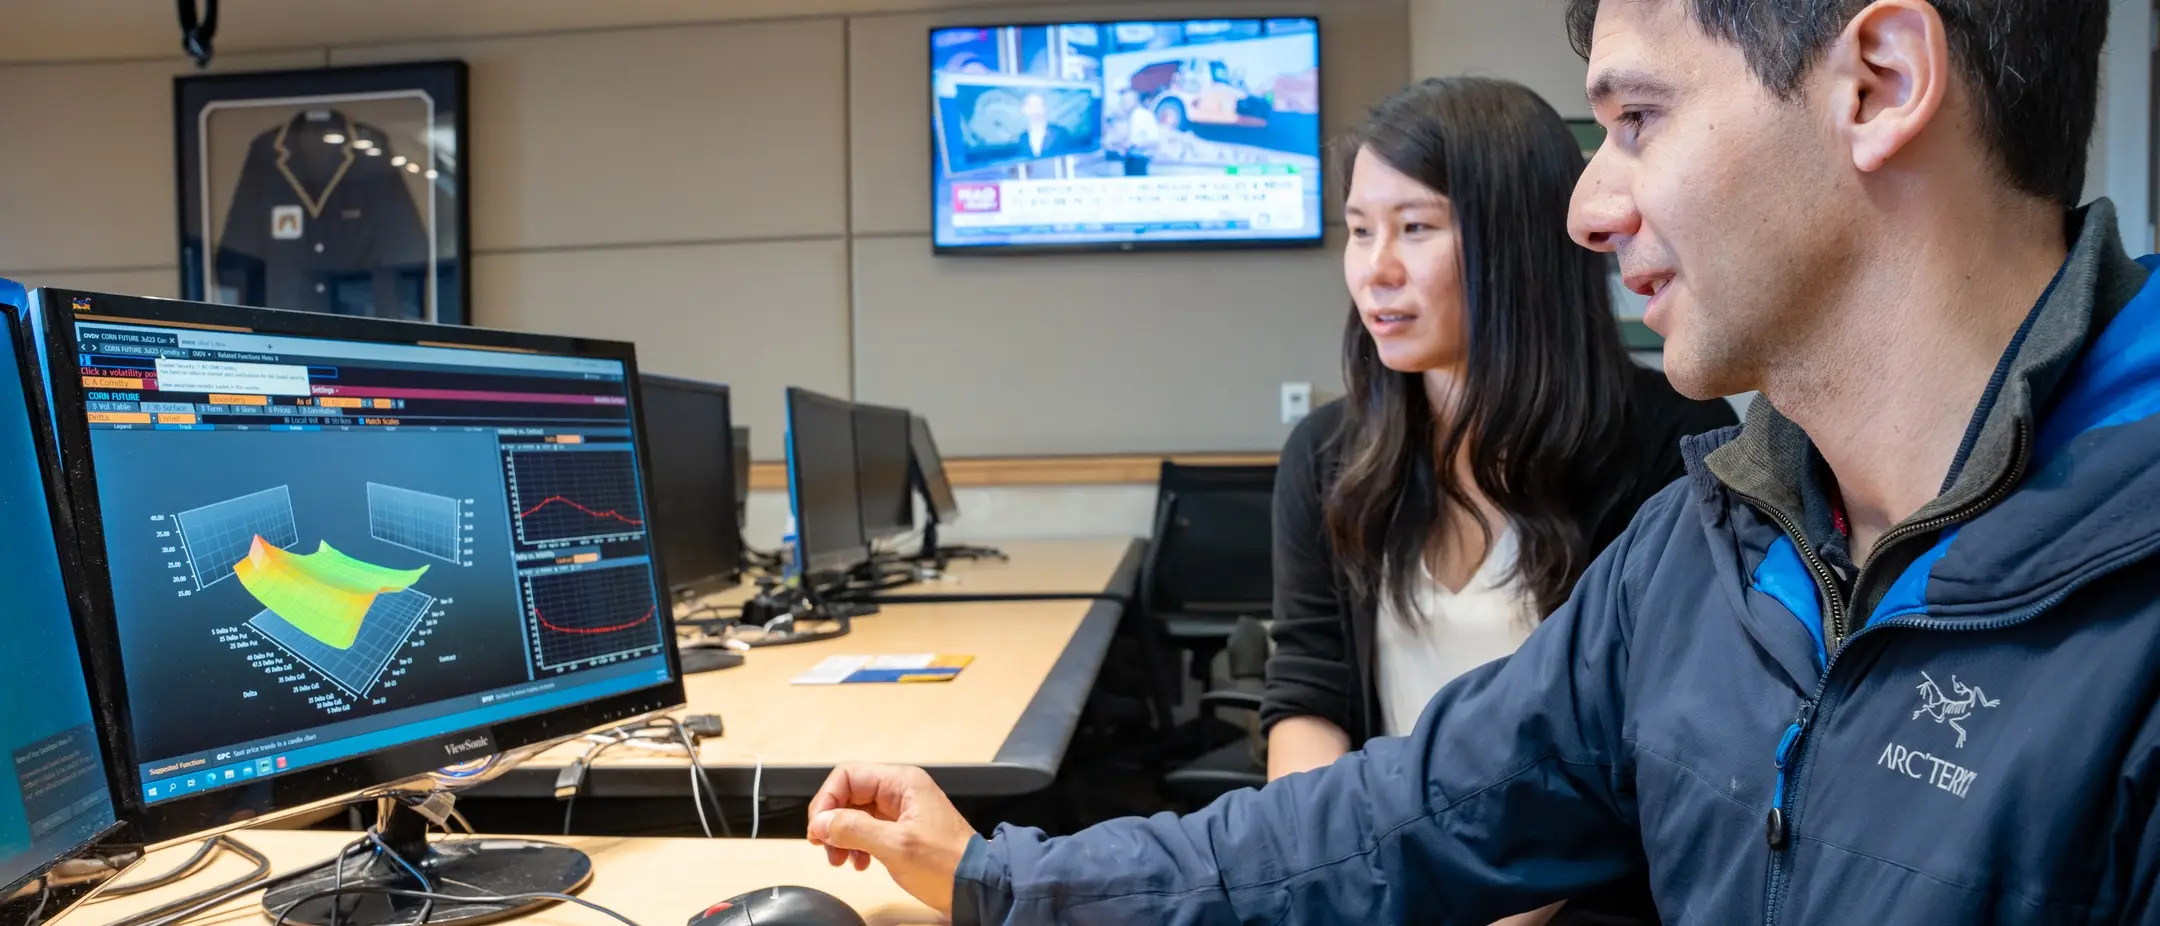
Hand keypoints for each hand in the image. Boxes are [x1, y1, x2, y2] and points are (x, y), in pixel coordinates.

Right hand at [807, 764, 976, 915]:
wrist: (976, 887)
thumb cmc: (947, 864)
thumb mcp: (896, 846)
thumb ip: (856, 829)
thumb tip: (823, 822)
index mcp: (902, 782)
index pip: (848, 775)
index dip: (827, 801)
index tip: (818, 829)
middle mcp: (900, 791)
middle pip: (849, 795)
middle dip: (833, 822)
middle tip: (825, 848)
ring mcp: (901, 811)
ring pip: (855, 814)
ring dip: (842, 837)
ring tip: (840, 860)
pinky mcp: (901, 831)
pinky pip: (867, 831)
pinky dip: (856, 846)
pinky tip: (858, 863)